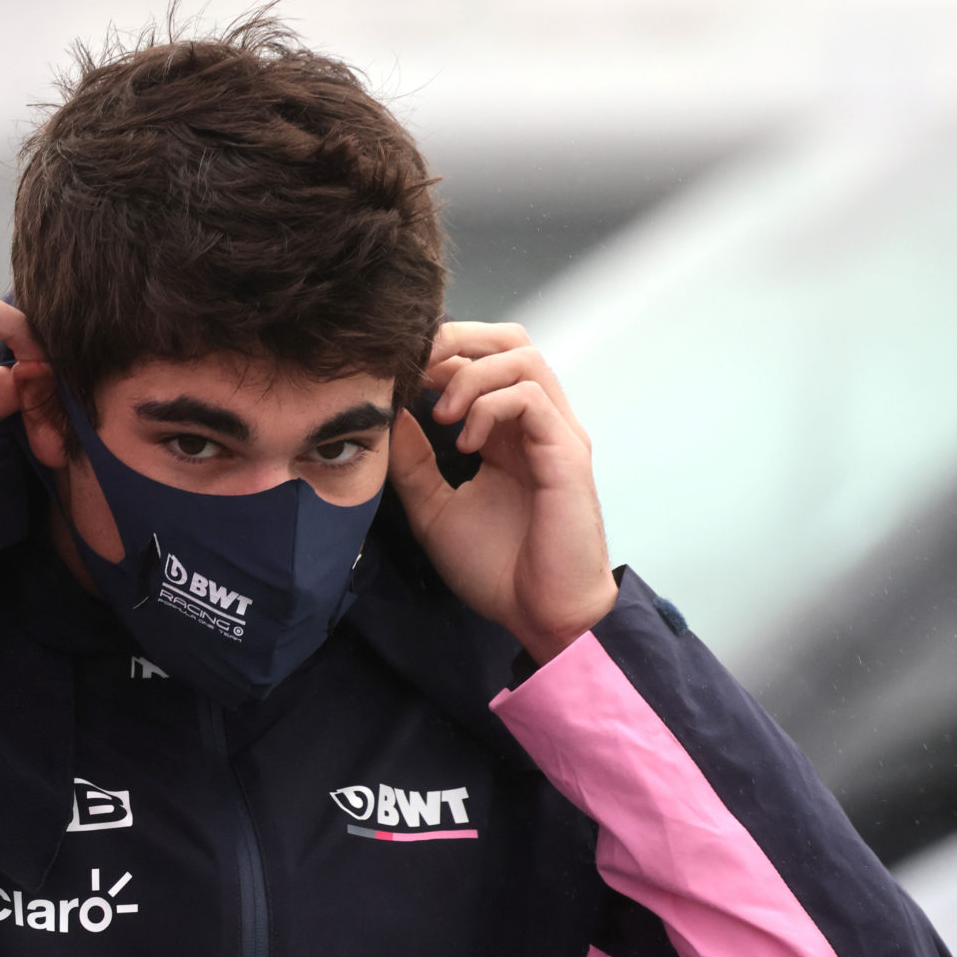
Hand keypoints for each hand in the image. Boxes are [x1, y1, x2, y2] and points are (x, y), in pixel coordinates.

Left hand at [387, 321, 616, 664]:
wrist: (540, 616)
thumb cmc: (498, 571)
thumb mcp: (434, 510)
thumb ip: (413, 462)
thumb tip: (390, 413)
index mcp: (507, 434)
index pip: (481, 361)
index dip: (439, 356)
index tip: (400, 377)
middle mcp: (536, 424)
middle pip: (509, 340)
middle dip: (458, 340)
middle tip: (419, 370)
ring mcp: (556, 434)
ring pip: (523, 357)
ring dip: (471, 374)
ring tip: (441, 415)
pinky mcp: (567, 453)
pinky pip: (531, 398)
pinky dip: (490, 407)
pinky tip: (465, 443)